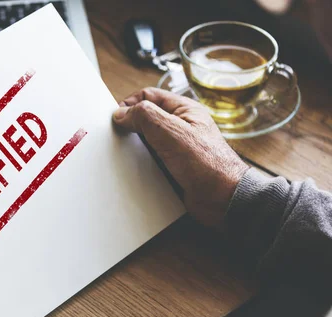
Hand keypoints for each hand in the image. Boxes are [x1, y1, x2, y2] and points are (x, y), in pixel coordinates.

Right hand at [113, 88, 248, 227]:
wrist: (222, 199)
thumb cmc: (207, 164)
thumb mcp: (171, 132)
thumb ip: (145, 116)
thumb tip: (122, 113)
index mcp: (184, 110)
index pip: (149, 96)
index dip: (129, 104)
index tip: (116, 118)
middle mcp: (180, 127)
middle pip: (146, 118)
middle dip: (129, 126)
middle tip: (117, 136)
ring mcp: (176, 147)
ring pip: (146, 141)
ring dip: (134, 147)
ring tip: (125, 153)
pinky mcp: (173, 167)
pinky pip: (150, 161)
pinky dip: (140, 164)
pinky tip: (135, 169)